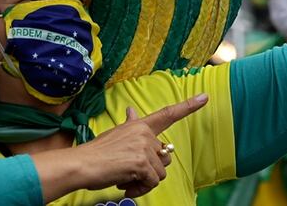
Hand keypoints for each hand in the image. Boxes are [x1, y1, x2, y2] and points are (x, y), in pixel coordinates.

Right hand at [67, 93, 208, 198]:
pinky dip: (140, 189)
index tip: (204, 97)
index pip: (168, 113)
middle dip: (151, 170)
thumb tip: (132, 110)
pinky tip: (125, 184)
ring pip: (160, 172)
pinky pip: (152, 182)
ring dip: (145, 181)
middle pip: (164, 157)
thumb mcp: (115, 134)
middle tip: (130, 173)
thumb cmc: (96, 153)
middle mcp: (144, 133)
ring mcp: (144, 146)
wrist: (81, 164)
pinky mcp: (142, 162)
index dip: (188, 106)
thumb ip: (130, 126)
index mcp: (139, 125)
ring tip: (126, 179)